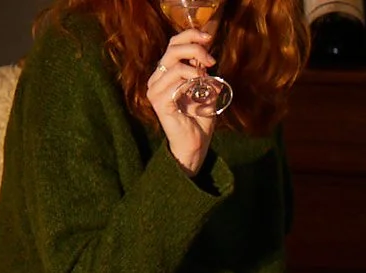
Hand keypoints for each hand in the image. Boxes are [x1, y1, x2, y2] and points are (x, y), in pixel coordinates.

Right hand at [147, 28, 218, 175]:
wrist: (195, 143)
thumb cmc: (199, 118)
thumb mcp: (204, 87)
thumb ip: (201, 71)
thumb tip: (205, 56)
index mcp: (165, 73)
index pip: (173, 44)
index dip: (191, 36)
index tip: (209, 38)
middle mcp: (156, 79)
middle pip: (172, 49)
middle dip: (195, 49)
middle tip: (210, 61)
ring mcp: (155, 91)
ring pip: (175, 66)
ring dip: (196, 71)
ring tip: (206, 82)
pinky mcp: (159, 102)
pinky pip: (176, 83)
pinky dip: (191, 84)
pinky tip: (199, 92)